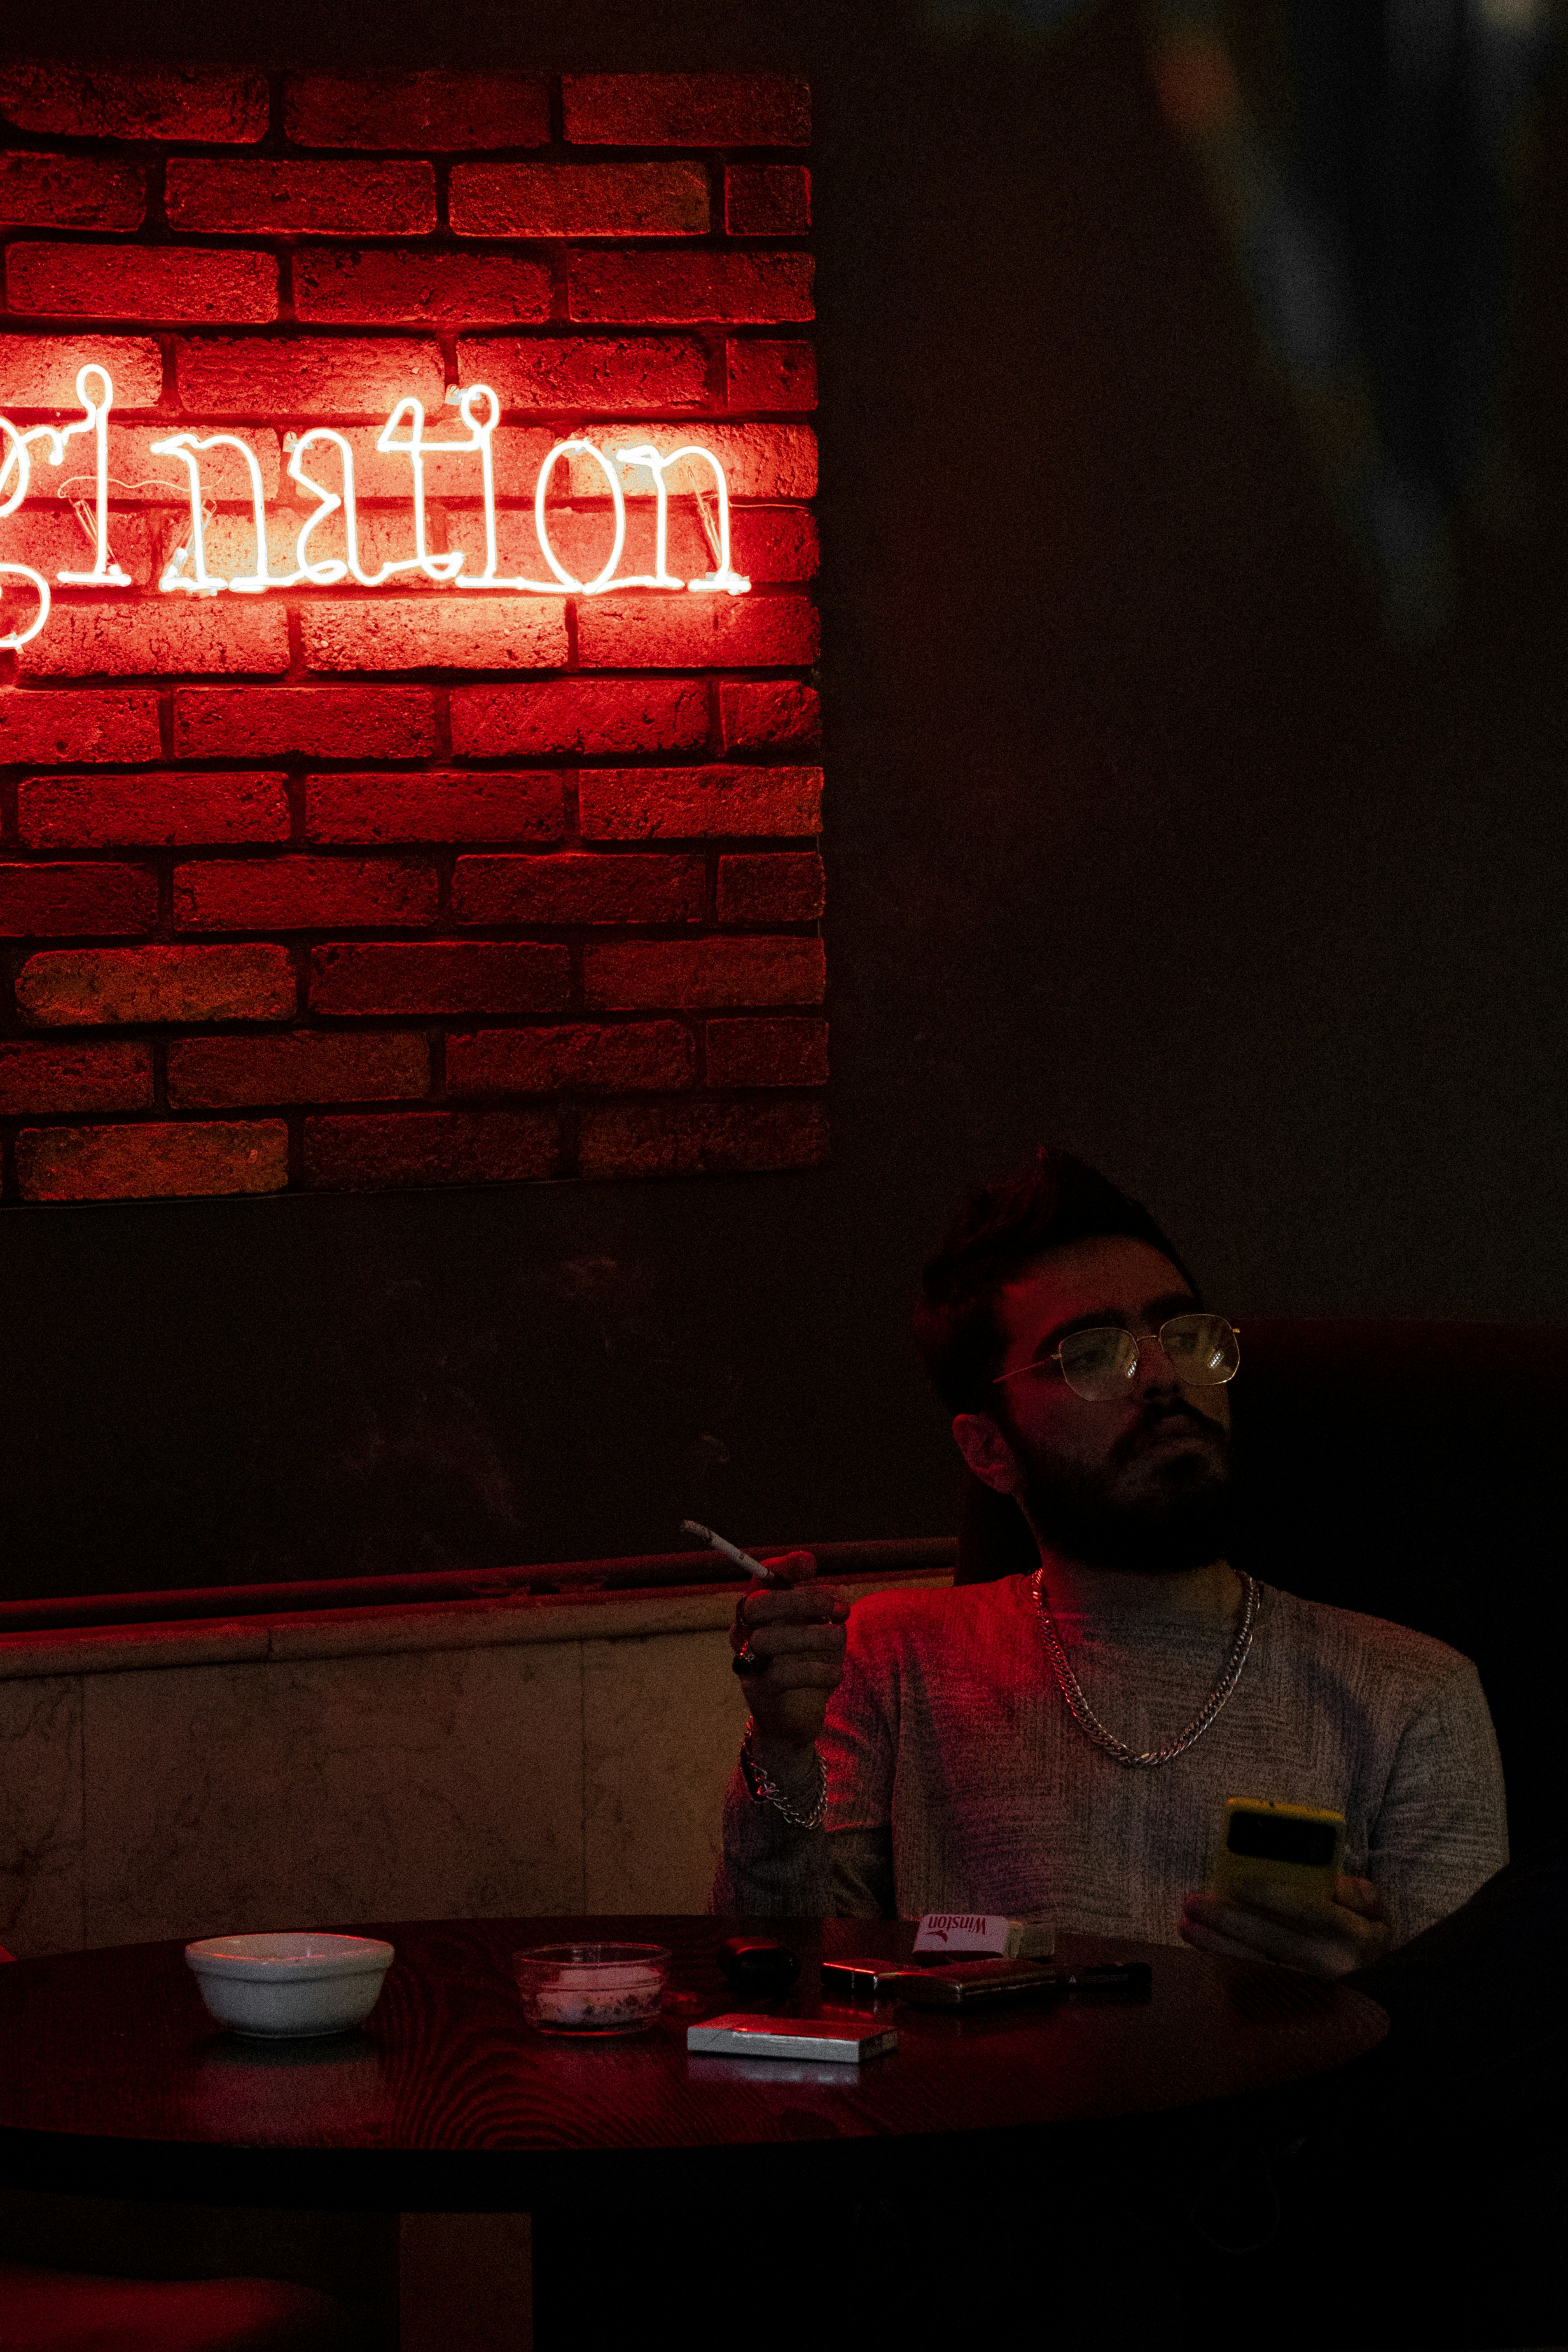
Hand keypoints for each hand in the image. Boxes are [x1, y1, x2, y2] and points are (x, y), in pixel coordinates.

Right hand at [729, 1550, 848, 1769]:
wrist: (796, 1718)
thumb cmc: (808, 1664)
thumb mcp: (820, 1630)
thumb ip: (825, 1609)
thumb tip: (835, 1596)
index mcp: (761, 1612)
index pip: (760, 1579)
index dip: (782, 1566)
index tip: (810, 1563)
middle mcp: (746, 1634)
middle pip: (757, 1605)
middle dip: (799, 1600)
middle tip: (835, 1607)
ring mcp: (749, 1664)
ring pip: (766, 1639)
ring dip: (811, 1635)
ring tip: (838, 1640)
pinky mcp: (760, 1693)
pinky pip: (782, 1676)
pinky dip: (816, 1670)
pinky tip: (835, 1674)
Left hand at [1179, 1874, 1389, 1979]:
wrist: (1384, 1999)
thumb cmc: (1368, 1943)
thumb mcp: (1377, 1914)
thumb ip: (1359, 1893)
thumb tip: (1333, 1881)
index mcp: (1356, 1935)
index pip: (1306, 1910)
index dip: (1268, 1895)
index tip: (1233, 1883)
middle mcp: (1334, 1966)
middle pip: (1272, 1939)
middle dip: (1228, 1920)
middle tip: (1193, 1903)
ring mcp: (1314, 1992)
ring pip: (1257, 1965)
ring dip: (1218, 1946)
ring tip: (1187, 1926)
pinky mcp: (1298, 2008)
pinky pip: (1256, 1985)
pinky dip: (1227, 1968)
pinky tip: (1203, 1953)